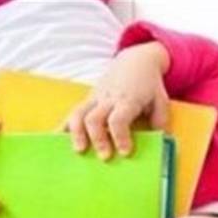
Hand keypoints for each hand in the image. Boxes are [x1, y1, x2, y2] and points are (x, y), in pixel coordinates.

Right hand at [67, 42, 169, 159]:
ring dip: (76, 133)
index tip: (125, 152)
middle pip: (95, 118)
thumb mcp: (161, 100)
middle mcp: (108, 99)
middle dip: (98, 138)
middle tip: (105, 157)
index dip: (120, 136)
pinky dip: (63, 125)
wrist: (135, 61)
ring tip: (79, 151)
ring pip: (79, 113)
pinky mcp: (88, 99)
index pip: (119, 119)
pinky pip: (72, 112)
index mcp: (127, 100)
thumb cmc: (149, 84)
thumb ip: (160, 120)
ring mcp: (95, 98)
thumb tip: (159, 140)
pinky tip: (55, 139)